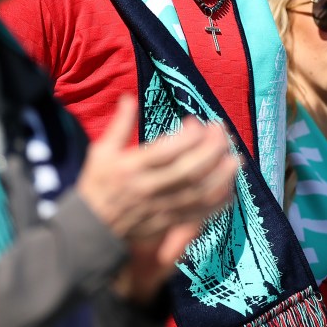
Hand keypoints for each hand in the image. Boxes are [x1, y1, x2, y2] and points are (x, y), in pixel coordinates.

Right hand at [76, 95, 237, 301]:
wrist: (90, 228)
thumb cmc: (96, 185)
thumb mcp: (101, 151)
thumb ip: (119, 125)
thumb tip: (128, 97)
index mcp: (132, 167)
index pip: (167, 151)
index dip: (188, 136)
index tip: (197, 122)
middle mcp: (148, 188)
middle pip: (188, 170)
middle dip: (211, 150)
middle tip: (223, 132)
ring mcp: (160, 208)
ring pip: (198, 192)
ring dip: (220, 176)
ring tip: (236, 159)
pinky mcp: (168, 222)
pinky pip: (197, 213)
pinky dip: (216, 202)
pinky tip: (229, 189)